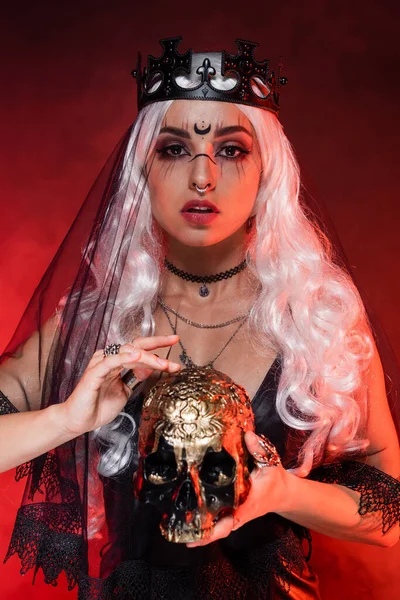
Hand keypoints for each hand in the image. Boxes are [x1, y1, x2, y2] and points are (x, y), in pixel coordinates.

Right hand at [60, 335, 180, 435]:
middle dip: (157, 344)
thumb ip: (137, 377)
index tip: (175, 341)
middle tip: (174, 344)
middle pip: (137, 345)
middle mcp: (110, 358)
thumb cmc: (99, 406)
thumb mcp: (126, 391)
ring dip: (147, 357)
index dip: (158, 344)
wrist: (79, 421)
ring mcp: (101, 364)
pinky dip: (124, 357)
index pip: (140, 348)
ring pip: (128, 352)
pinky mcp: (94, 373)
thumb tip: (153, 366)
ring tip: (163, 363)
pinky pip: (111, 361)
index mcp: (117, 361)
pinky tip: (137, 357)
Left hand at [187, 431, 289, 546]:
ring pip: (217, 526)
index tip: (193, 538)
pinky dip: (207, 520)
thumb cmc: (275, 480)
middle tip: (179, 533)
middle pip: (217, 530)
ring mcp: (236, 515)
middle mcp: (238, 514)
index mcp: (246, 506)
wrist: (283, 493)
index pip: (227, 524)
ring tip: (179, 525)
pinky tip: (191, 515)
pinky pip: (219, 519)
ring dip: (201, 527)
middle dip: (200, 533)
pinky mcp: (235, 511)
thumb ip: (258, 450)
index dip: (210, 532)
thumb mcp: (270, 464)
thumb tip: (247, 435)